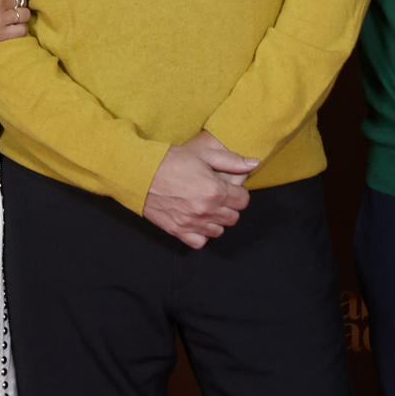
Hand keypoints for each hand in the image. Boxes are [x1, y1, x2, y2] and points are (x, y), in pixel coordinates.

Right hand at [142, 131, 257, 248]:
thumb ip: (231, 161)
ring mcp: (192, 223)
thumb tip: (254, 163)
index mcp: (215, 190)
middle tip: (216, 196)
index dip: (238, 193)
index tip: (228, 188)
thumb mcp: (203, 154)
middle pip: (233, 217)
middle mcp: (206, 210)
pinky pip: (200, 241)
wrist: (140, 173)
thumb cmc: (170, 160)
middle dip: (229, 206)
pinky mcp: (179, 231)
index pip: (243, 201)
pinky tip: (196, 220)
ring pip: (219, 231)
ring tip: (205, 207)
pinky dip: (201, 233)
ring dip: (216, 220)